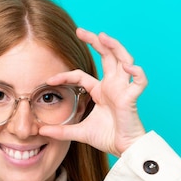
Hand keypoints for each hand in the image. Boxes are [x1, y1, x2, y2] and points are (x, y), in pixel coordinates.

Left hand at [39, 28, 147, 156]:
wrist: (124, 149)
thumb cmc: (107, 138)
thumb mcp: (79, 132)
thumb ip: (61, 131)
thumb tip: (41, 131)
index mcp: (101, 91)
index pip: (81, 76)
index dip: (65, 75)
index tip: (49, 80)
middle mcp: (112, 86)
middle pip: (107, 56)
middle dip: (96, 42)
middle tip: (80, 31)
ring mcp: (123, 89)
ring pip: (124, 60)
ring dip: (115, 47)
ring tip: (103, 36)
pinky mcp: (132, 98)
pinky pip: (139, 81)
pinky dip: (136, 73)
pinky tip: (128, 68)